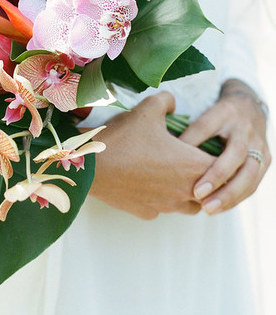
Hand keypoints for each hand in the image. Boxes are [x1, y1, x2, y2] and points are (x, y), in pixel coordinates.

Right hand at [88, 91, 214, 219]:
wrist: (90, 165)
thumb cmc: (123, 137)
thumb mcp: (148, 108)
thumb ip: (168, 101)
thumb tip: (174, 103)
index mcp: (192, 165)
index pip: (224, 168)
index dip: (220, 158)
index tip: (208, 148)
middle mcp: (184, 191)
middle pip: (212, 191)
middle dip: (207, 178)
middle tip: (192, 161)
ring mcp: (166, 205)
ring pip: (190, 206)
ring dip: (187, 192)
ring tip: (173, 175)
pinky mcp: (147, 213)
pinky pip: (163, 208)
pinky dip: (162, 198)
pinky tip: (149, 183)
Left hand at [179, 79, 270, 214]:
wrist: (249, 108)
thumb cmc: (215, 116)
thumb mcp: (199, 113)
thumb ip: (183, 128)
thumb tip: (158, 146)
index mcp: (224, 112)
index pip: (205, 127)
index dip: (191, 144)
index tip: (176, 163)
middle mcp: (244, 129)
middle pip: (235, 154)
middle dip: (217, 176)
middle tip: (196, 194)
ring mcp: (259, 145)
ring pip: (249, 173)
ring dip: (229, 194)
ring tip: (207, 209)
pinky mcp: (266, 160)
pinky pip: (253, 184)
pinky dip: (236, 198)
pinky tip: (218, 208)